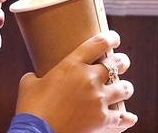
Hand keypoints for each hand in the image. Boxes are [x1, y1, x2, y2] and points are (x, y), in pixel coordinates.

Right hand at [15, 30, 136, 132]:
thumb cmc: (30, 109)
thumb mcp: (28, 85)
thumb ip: (36, 77)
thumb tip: (34, 77)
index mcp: (72, 65)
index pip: (99, 43)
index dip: (111, 38)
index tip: (115, 39)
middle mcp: (90, 78)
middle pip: (117, 64)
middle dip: (122, 63)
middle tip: (122, 64)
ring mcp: (99, 99)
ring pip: (124, 89)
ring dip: (125, 89)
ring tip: (124, 90)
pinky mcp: (103, 119)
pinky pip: (123, 117)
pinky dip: (127, 118)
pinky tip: (129, 118)